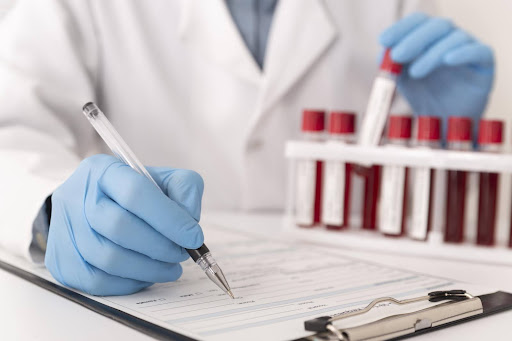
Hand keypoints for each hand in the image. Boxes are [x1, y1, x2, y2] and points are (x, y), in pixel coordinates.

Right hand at [45, 154, 204, 295]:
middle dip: (160, 246)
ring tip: (170, 266)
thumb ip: (184, 189)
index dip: (169, 218)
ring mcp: (64, 230)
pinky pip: (98, 281)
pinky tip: (147, 274)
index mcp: (102, 170)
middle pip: (119, 227)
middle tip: (182, 253)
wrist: (90, 207)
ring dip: (149, 268)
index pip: (135, 192)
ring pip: (109, 258)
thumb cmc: (133, 194)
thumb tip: (189, 220)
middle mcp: (76, 197)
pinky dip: (130, 282)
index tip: (194, 237)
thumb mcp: (161, 179)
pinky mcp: (62, 261)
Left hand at [380, 13, 493, 123]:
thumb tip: (382, 53)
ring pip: (454, 38)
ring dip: (432, 53)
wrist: (445, 122)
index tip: (383, 41)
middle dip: (413, 40)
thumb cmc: (425, 96)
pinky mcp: (484, 63)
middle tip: (397, 55)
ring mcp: (468, 48)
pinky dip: (462, 53)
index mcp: (430, 38)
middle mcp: (450, 38)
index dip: (400, 28)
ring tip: (414, 72)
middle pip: (435, 26)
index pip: (418, 22)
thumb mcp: (403, 81)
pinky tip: (447, 61)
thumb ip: (393, 66)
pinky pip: (477, 51)